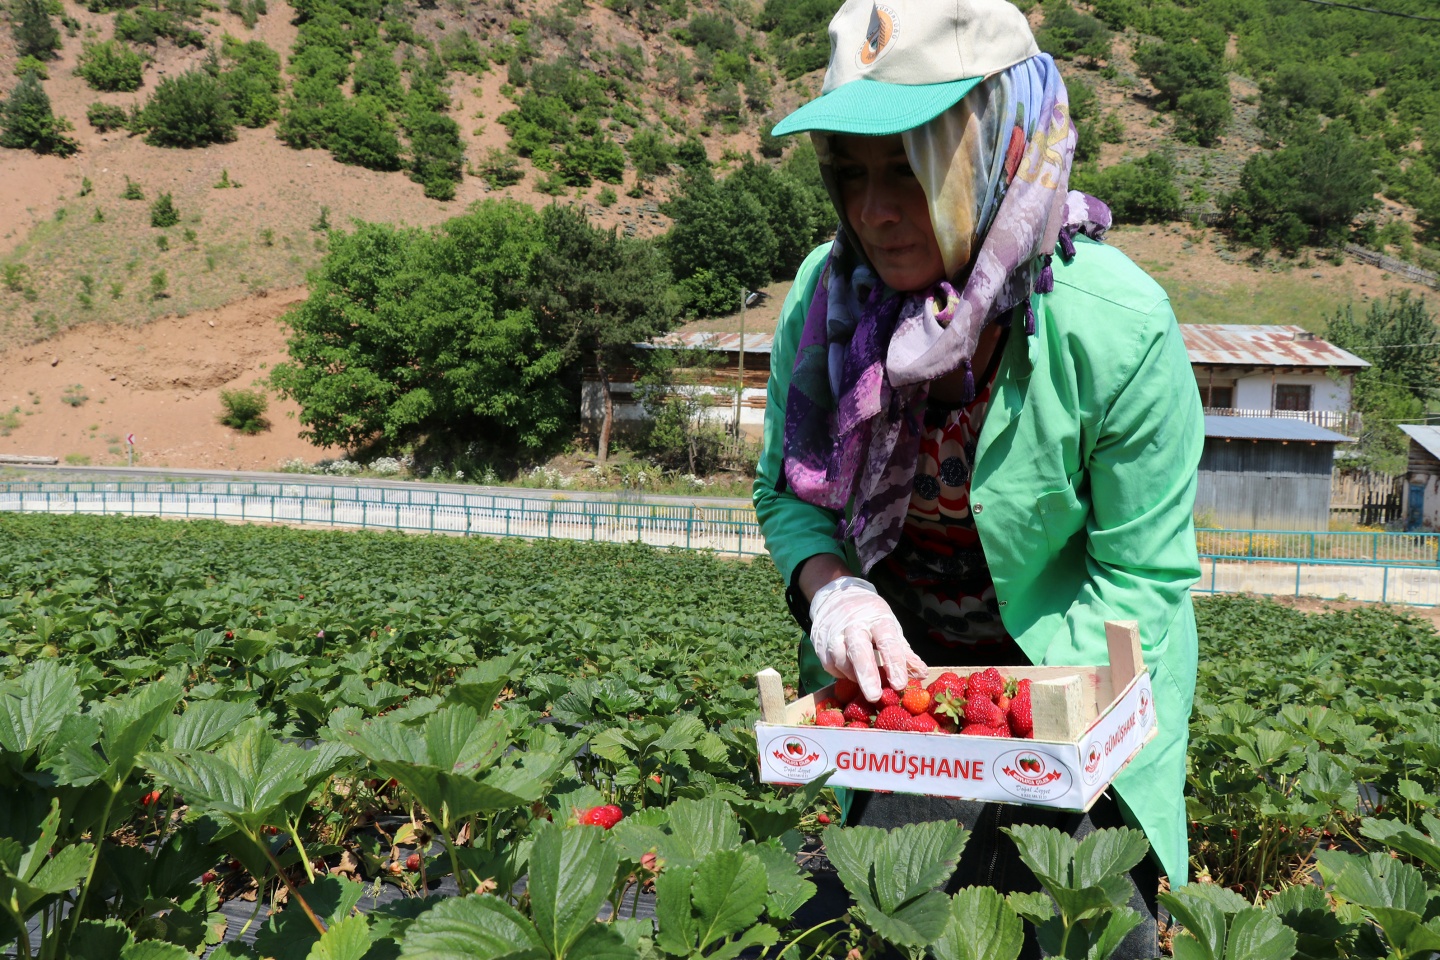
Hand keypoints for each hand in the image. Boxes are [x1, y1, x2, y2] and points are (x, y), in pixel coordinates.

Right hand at [808, 577, 926, 701]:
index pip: (887, 641)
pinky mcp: (819, 642)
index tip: (899, 684)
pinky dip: (840, 673)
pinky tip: (850, 674)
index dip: (894, 663)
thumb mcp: (889, 627)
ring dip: (854, 676)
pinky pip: (829, 664)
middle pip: (859, 650)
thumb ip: (904, 652)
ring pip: (841, 659)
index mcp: (877, 619)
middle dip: (867, 675)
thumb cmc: (870, 617)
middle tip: (875, 696)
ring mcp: (833, 632)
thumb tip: (921, 674)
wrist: (837, 597)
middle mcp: (853, 624)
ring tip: (866, 683)